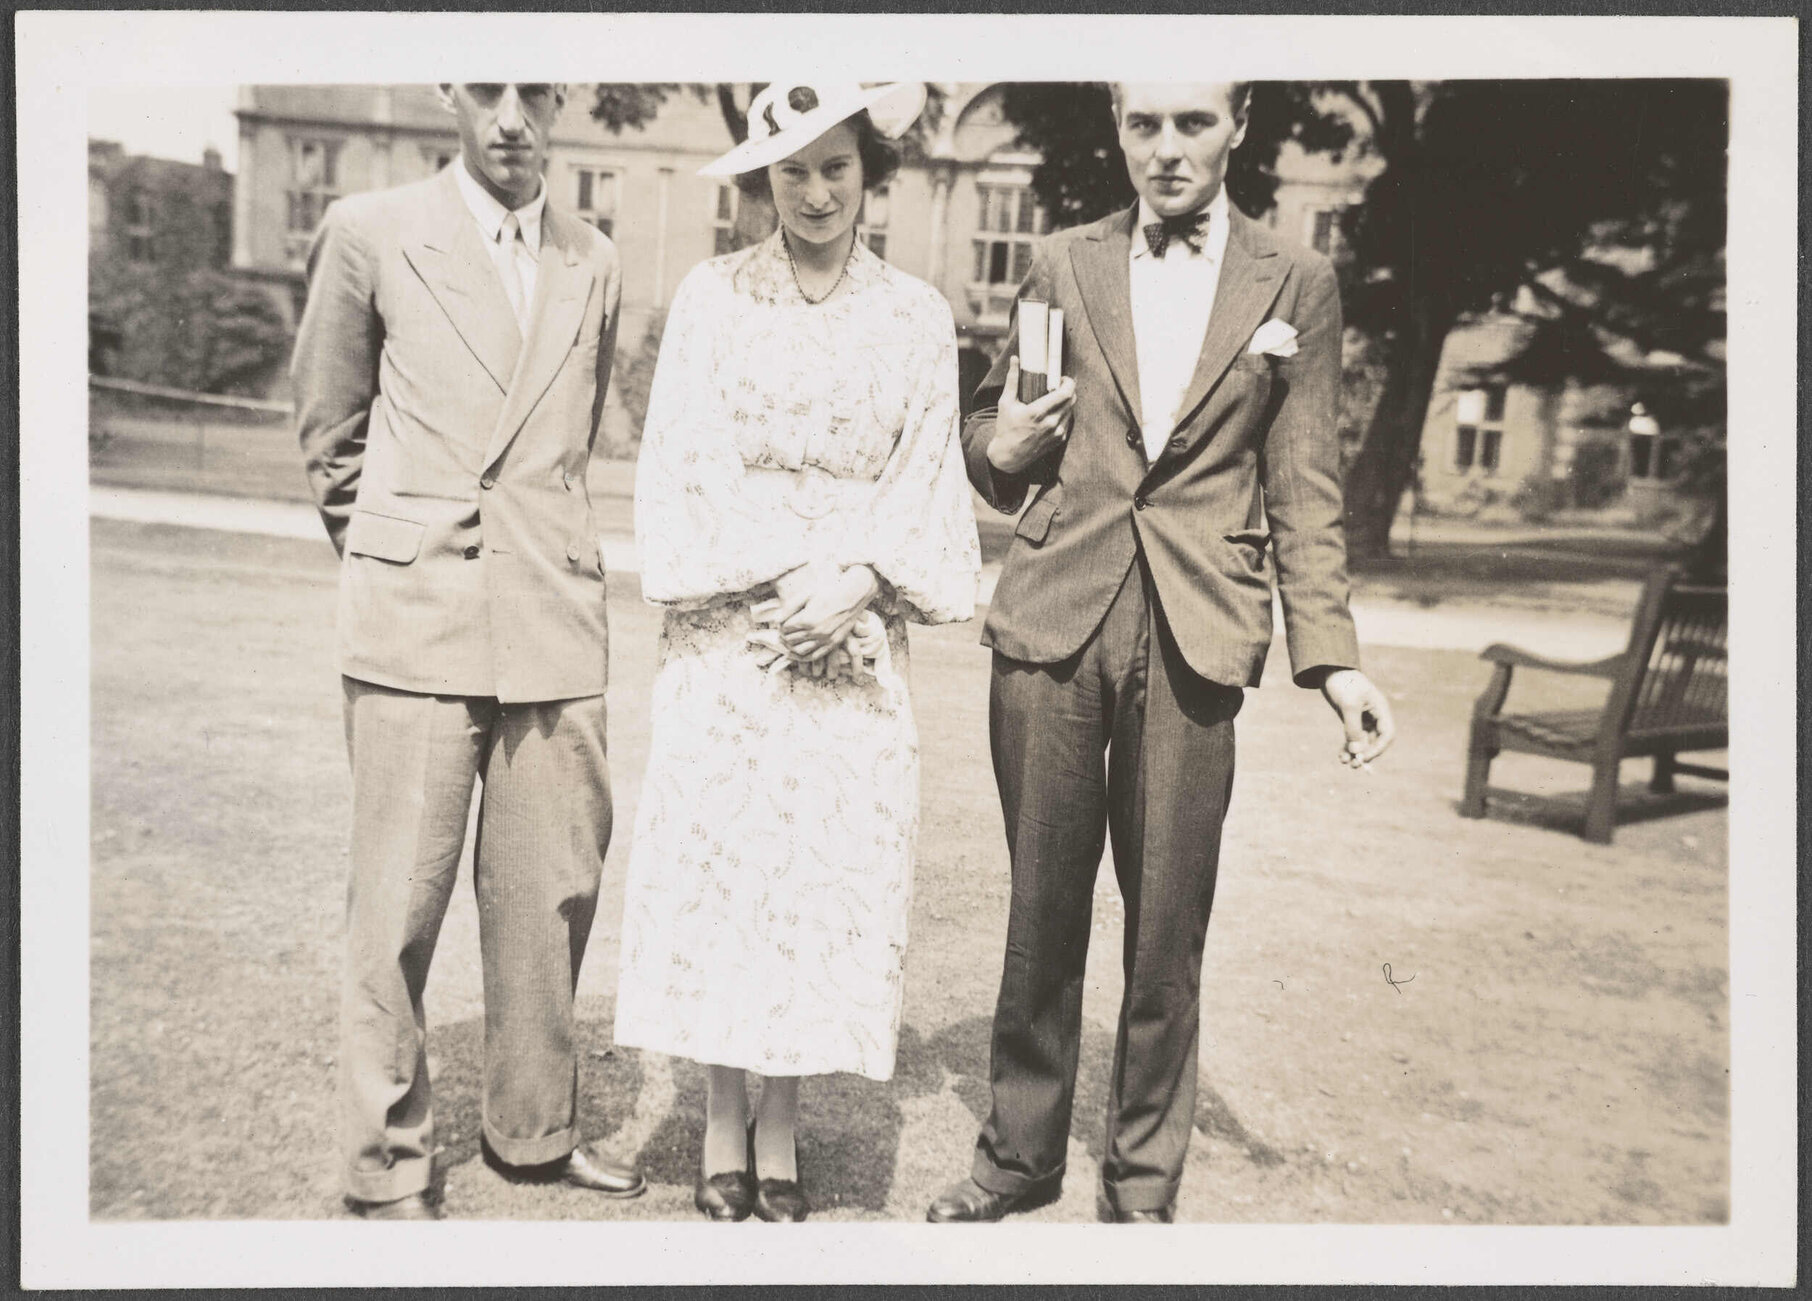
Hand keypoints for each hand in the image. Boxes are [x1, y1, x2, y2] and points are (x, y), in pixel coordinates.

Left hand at [774, 564, 880, 661]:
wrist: (852, 595)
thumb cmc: (828, 591)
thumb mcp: (806, 595)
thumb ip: (789, 608)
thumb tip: (776, 621)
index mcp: (806, 619)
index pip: (785, 629)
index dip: (781, 626)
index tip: (782, 623)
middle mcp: (815, 632)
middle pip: (791, 640)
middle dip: (784, 636)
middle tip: (784, 632)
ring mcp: (825, 640)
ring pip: (800, 651)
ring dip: (791, 647)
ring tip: (790, 641)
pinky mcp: (833, 644)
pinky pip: (815, 656)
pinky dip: (804, 656)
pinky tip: (799, 652)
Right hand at [985, 357, 1075, 476]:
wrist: (1008, 457)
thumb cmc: (1005, 428)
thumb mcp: (1006, 403)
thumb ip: (1012, 380)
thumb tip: (1015, 359)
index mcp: (1038, 412)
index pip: (1065, 393)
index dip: (1068, 382)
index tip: (1062, 378)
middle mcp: (1050, 424)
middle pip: (1072, 400)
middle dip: (1069, 390)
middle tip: (1059, 386)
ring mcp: (1056, 433)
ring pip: (1071, 410)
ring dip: (1067, 402)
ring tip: (1056, 398)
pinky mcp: (1059, 440)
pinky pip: (1068, 421)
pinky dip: (1064, 414)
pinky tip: (1054, 412)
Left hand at [1318, 669, 1395, 767]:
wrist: (1328, 670)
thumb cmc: (1342, 683)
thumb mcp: (1348, 705)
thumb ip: (1353, 728)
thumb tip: (1356, 751)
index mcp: (1380, 709)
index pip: (1387, 734)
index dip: (1379, 748)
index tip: (1365, 757)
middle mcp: (1374, 715)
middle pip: (1376, 741)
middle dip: (1366, 754)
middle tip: (1354, 765)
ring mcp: (1363, 718)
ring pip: (1363, 741)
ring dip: (1355, 753)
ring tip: (1343, 762)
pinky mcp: (1351, 720)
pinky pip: (1353, 738)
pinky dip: (1347, 747)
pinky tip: (1340, 755)